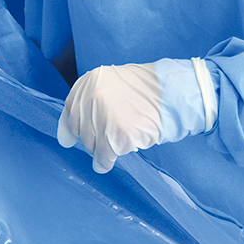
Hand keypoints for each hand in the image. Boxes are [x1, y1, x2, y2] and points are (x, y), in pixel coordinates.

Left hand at [57, 59, 216, 172]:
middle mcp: (93, 95)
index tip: (75, 137)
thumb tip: (64, 139)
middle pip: (80, 130)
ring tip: (118, 142)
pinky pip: (104, 156)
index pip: (70, 111)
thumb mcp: (114, 86)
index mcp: (90, 80)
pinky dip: (105, 162)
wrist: (178, 93)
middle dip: (91, 139)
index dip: (75, 127)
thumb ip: (89, 105)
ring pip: (91, 144)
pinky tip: (109, 162)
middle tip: (108, 138)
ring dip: (101, 150)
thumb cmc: (149, 91)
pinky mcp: (118, 134)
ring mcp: (105, 115)